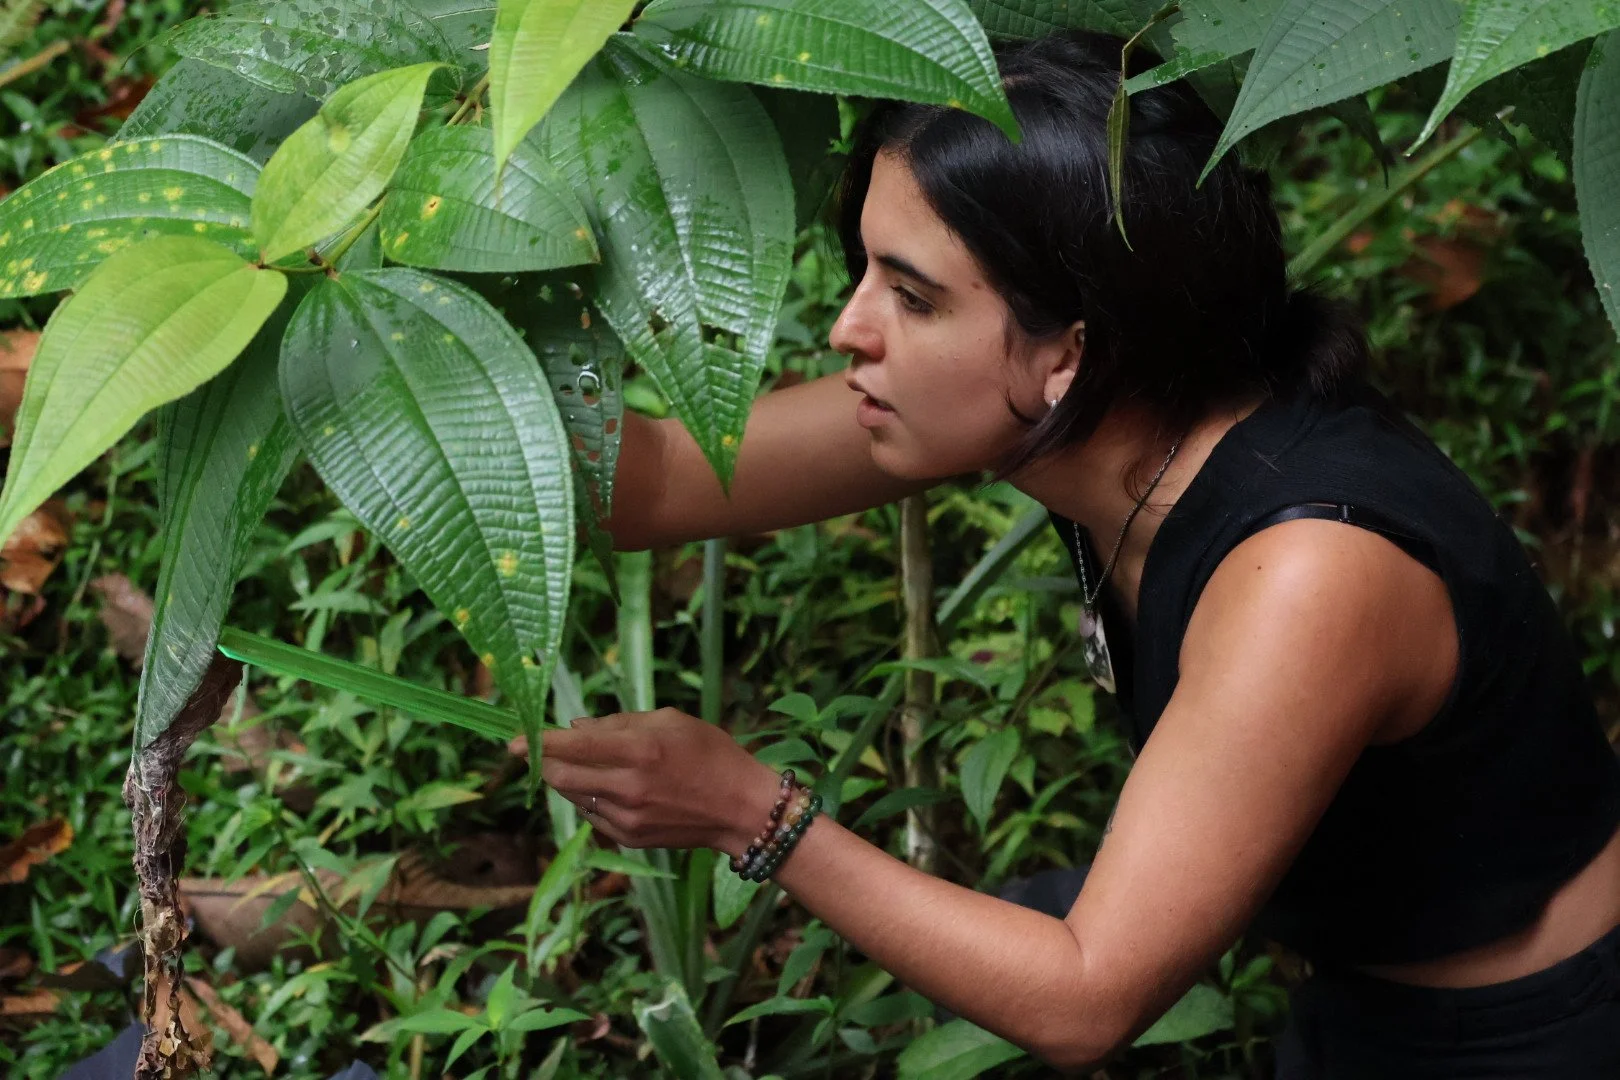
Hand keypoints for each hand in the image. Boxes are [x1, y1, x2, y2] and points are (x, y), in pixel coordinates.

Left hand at [510, 708, 780, 854]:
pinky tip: (610, 787)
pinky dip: (590, 797)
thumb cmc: (711, 754)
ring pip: (573, 796)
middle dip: (546, 761)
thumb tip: (575, 730)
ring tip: (586, 765)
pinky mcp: (629, 838)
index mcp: (639, 750)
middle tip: (541, 751)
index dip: (538, 742)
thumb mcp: (670, 722)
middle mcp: (627, 787)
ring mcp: (626, 818)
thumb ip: (620, 724)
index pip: (572, 746)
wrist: (741, 809)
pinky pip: (592, 814)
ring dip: (568, 778)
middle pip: (561, 775)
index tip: (513, 741)